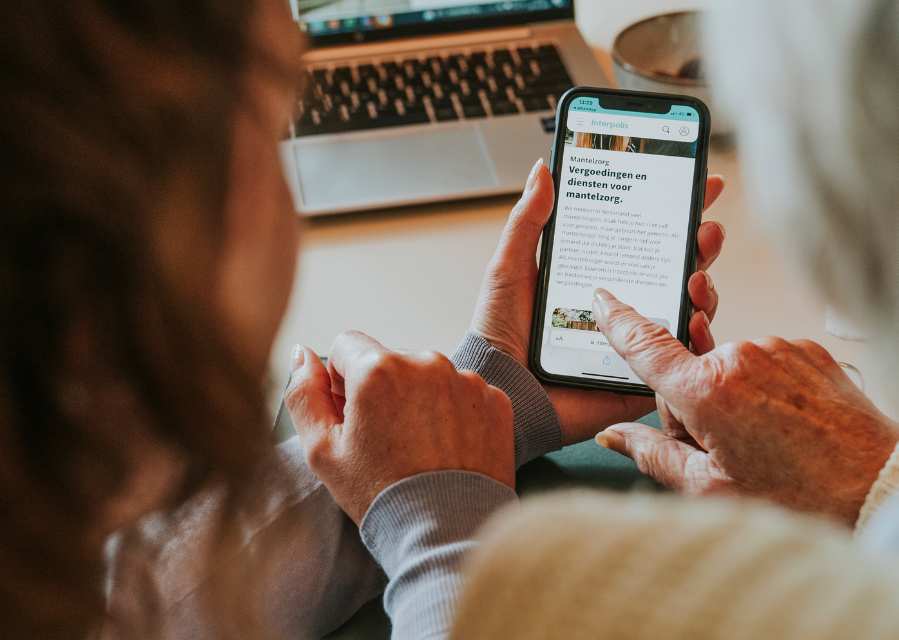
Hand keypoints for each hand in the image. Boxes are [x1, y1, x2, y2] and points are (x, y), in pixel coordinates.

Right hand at [285, 331, 514, 523]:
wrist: (447, 535)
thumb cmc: (383, 495)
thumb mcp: (321, 451)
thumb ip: (304, 394)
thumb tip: (303, 355)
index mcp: (379, 370)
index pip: (347, 346)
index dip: (342, 382)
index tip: (353, 416)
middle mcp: (426, 363)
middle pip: (390, 360)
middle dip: (383, 390)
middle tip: (386, 440)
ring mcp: (465, 380)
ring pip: (428, 376)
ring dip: (420, 399)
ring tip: (420, 449)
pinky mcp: (495, 400)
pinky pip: (463, 393)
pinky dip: (454, 413)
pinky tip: (446, 449)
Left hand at [470, 158, 726, 444]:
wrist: (501, 391)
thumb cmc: (499, 333)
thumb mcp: (510, 269)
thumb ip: (528, 221)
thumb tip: (542, 169)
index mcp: (595, 278)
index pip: (642, 239)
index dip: (673, 211)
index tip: (699, 182)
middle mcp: (621, 306)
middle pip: (674, 270)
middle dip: (699, 243)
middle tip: (706, 226)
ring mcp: (636, 340)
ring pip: (686, 309)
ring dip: (704, 285)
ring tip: (698, 268)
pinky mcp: (642, 375)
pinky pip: (680, 357)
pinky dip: (697, 336)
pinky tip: (694, 315)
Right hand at [592, 289, 898, 524]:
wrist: (883, 490)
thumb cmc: (803, 497)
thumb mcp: (711, 489)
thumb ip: (653, 455)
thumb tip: (614, 436)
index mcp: (708, 391)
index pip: (646, 347)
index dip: (618, 321)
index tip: (603, 299)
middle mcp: (740, 356)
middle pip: (688, 373)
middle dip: (692, 406)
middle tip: (720, 449)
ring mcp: (778, 348)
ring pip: (726, 369)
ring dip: (729, 398)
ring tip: (764, 443)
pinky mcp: (806, 350)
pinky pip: (764, 364)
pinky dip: (763, 389)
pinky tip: (785, 425)